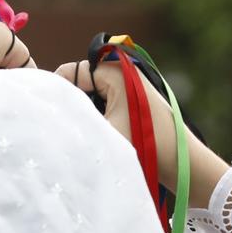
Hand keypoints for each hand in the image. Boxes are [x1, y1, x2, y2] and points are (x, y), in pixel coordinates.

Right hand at [52, 55, 174, 181]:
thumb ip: (76, 115)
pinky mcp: (138, 96)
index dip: (60, 93)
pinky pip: (108, 100)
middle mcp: (125, 70)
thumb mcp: (103, 131)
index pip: (72, 72)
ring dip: (90, 111)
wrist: (181, 162)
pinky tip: (107, 132)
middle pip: (83, 82)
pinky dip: (103, 115)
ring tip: (95, 132)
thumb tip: (50, 112)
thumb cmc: (144, 146)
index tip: (53, 117)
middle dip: (77, 103)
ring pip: (94, 93)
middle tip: (77, 128)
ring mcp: (133, 82)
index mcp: (116, 71)